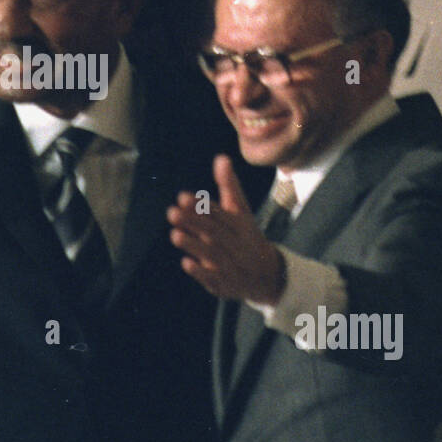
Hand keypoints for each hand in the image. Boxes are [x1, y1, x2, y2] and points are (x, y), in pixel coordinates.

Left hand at [168, 154, 284, 301]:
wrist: (268, 275)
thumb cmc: (246, 236)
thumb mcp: (241, 212)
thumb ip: (229, 186)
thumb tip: (221, 158)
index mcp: (240, 225)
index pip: (221, 214)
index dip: (202, 206)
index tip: (183, 196)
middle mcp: (236, 244)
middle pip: (214, 232)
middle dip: (194, 222)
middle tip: (172, 212)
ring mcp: (230, 265)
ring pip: (212, 254)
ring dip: (194, 244)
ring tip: (175, 235)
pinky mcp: (224, 283)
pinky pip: (213, 278)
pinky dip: (201, 271)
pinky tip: (186, 263)